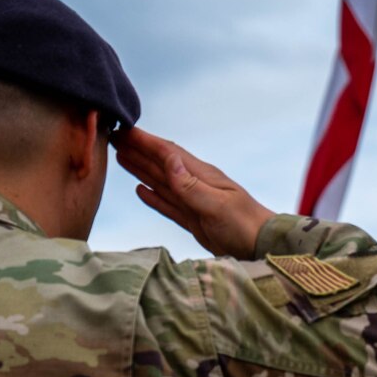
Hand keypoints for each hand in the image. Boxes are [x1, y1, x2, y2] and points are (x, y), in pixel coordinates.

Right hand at [116, 128, 274, 259]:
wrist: (264, 248)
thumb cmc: (246, 226)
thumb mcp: (217, 205)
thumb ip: (191, 185)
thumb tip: (169, 159)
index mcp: (202, 176)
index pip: (168, 154)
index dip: (144, 142)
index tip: (122, 128)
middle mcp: (197, 185)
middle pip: (161, 164)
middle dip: (138, 150)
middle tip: (113, 136)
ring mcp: (195, 203)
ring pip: (161, 181)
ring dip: (141, 169)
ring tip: (120, 156)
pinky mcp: (195, 221)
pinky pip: (168, 204)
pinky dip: (153, 196)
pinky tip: (141, 190)